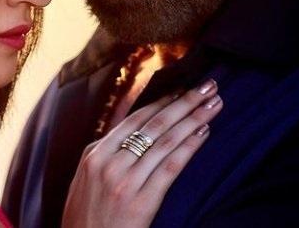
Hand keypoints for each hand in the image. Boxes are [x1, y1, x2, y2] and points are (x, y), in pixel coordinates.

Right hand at [62, 80, 222, 227]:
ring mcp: (125, 181)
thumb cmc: (85, 219)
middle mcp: (109, 162)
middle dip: (184, 101)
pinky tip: (204, 132)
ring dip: (193, 118)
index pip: (135, 119)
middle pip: (154, 124)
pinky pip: (170, 167)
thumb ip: (104, 155)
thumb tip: (127, 133)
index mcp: (95, 154)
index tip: (183, 89)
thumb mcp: (85, 180)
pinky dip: (189, 146)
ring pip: (165, 141)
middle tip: (208, 85)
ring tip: (213, 103)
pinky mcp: (141, 202)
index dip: (162, 102)